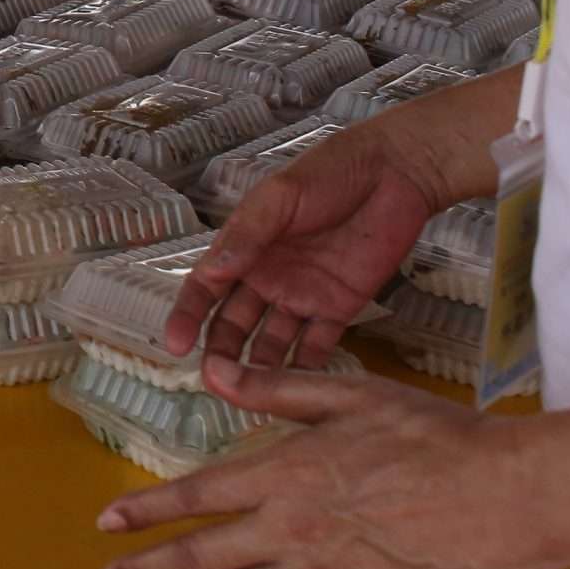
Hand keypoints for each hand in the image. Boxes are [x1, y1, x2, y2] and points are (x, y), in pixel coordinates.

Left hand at [98, 358, 553, 568]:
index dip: (145, 511)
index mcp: (285, 475)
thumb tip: (212, 370)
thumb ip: (276, 388)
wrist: (509, 499)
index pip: (195, 497)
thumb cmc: (434, 438)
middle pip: (202, 561)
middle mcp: (293, 532)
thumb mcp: (351, 394)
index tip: (106, 522)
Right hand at [162, 123, 444, 366]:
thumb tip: (214, 272)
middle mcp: (268, 276)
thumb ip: (249, 235)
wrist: (394, 174)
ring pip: (271, 339)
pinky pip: (318, 344)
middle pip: (235, 321)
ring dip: (260, 366)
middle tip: (215, 381)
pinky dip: (307, 367)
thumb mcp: (280, 198)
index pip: (206, 287)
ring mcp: (303, 294)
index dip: (187, 316)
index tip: (175, 346)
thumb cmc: (328, 174)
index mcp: (245, 247)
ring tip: (253, 395)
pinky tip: (298, 390)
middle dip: (222, 351)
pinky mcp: (340, 307)